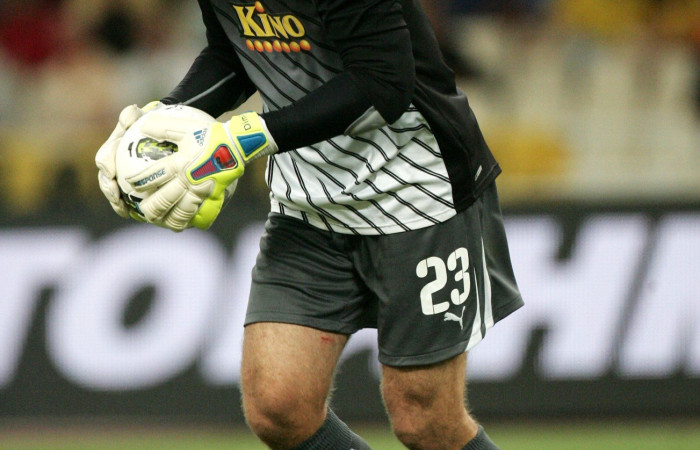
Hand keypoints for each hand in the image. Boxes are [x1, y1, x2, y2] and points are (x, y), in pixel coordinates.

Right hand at [95, 101, 161, 219]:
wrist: (160, 135)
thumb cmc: (149, 124)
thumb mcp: (142, 116)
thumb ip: (132, 115)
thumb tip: (130, 114)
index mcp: (113, 149)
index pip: (105, 158)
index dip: (106, 165)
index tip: (110, 172)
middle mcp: (113, 165)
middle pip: (107, 181)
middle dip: (109, 191)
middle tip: (116, 197)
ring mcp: (121, 179)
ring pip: (116, 194)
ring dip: (118, 204)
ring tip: (125, 211)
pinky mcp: (132, 190)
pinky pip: (131, 201)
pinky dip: (134, 209)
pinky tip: (142, 216)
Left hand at [124, 106, 276, 230]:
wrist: (238, 145)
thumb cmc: (211, 135)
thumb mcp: (186, 126)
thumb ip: (163, 127)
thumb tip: (143, 126)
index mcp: (179, 165)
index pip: (153, 176)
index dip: (138, 182)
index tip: (129, 185)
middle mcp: (188, 182)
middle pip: (164, 201)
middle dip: (150, 208)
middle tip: (143, 210)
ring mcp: (202, 193)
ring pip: (181, 214)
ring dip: (169, 220)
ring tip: (163, 221)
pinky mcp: (215, 198)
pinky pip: (203, 216)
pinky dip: (194, 222)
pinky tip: (188, 224)